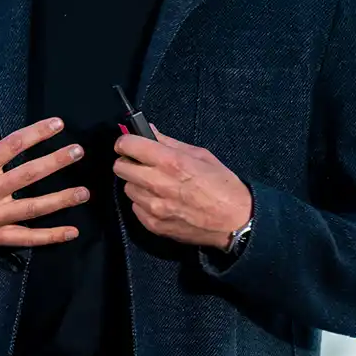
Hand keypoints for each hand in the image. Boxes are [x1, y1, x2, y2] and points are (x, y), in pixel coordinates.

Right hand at [0, 91, 88, 256]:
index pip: (12, 146)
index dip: (36, 133)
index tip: (58, 124)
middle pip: (28, 175)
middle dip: (55, 162)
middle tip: (78, 152)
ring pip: (33, 208)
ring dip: (61, 200)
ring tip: (84, 192)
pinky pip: (27, 238)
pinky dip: (50, 237)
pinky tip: (72, 232)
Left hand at [113, 125, 251, 250]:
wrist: (235, 221)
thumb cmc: (222, 185)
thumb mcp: (200, 155)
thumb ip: (169, 142)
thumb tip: (149, 130)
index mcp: (170, 162)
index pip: (128, 145)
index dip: (125, 142)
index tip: (127, 143)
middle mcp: (158, 183)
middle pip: (120, 168)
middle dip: (128, 162)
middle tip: (140, 163)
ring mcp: (154, 207)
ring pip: (127, 189)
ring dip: (137, 184)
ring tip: (155, 184)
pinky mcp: (154, 225)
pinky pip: (136, 208)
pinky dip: (143, 203)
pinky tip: (160, 201)